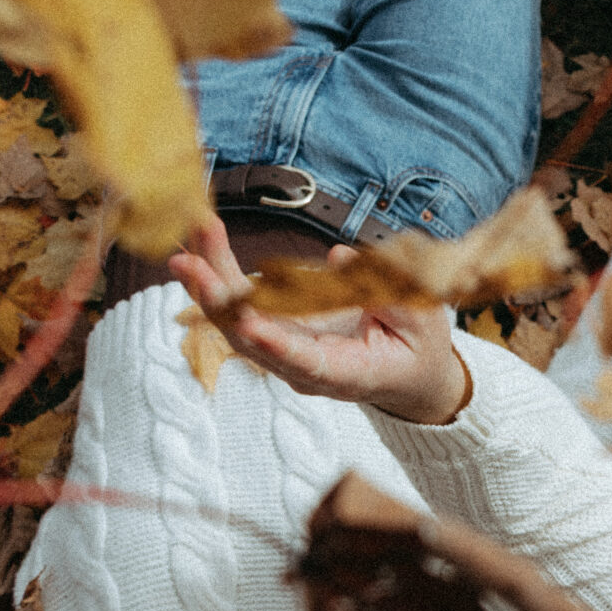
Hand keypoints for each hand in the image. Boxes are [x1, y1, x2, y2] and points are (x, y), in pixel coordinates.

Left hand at [167, 211, 469, 423]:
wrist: (406, 375)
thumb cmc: (417, 348)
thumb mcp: (422, 320)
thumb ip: (386, 293)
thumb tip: (339, 257)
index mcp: (346, 372)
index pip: (305, 362)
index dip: (276, 346)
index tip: (248, 325)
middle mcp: (304, 367)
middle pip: (251, 337)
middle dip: (219, 298)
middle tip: (190, 261)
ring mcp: (285, 351)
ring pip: (235, 319)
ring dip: (209, 276)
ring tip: (189, 235)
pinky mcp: (276, 329)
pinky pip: (239, 302)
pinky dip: (218, 271)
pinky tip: (198, 242)